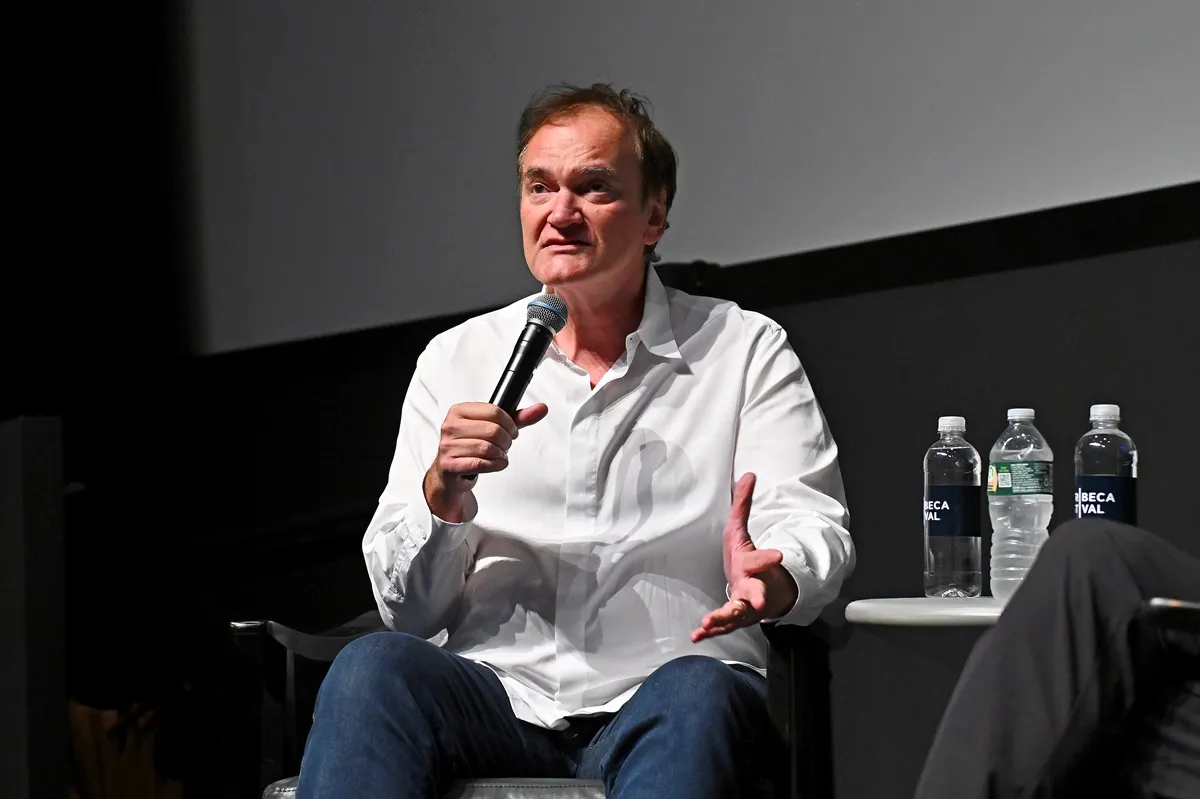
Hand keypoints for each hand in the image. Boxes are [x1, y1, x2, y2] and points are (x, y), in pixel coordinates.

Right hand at [423, 402, 547, 521]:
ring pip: (487, 448)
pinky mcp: (449, 464)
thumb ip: (518, 418)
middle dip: (506, 441)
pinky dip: (495, 465)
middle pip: (493, 430)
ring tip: (499, 456)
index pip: (494, 411)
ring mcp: (447, 445)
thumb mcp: (494, 428)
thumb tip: (542, 409)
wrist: (451, 473)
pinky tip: (496, 464)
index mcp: (459, 410)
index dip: (510, 424)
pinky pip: (480, 463)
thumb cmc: (472, 447)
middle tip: (505, 446)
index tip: (512, 432)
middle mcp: (450, 426)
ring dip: (501, 455)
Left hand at [691, 473, 796, 642]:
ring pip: (736, 614)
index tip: (778, 555)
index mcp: (752, 565)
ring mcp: (743, 607)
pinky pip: (721, 626)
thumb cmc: (745, 557)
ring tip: (709, 623)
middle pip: (756, 594)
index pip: (761, 561)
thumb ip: (743, 504)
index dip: (768, 558)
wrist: (755, 589)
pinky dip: (709, 632)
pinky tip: (696, 636)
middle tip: (760, 603)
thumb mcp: (740, 529)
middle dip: (758, 597)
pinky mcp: (732, 619)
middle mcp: (750, 588)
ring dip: (724, 618)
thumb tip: (750, 473)